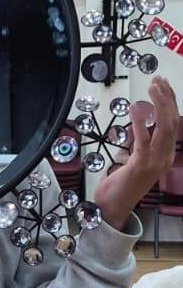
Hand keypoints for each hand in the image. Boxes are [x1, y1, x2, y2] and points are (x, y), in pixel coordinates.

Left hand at [94, 76, 179, 230]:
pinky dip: (140, 122)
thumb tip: (138, 121)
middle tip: (158, 80)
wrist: (114, 206)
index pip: (173, 123)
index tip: (163, 85)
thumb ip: (140, 141)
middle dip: (167, 98)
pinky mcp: (140, 165)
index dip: (170, 102)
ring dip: (159, 104)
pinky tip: (136, 108)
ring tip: (152, 87)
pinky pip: (144, 140)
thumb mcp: (134, 157)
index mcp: (165, 154)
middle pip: (172, 121)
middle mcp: (164, 157)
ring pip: (164, 128)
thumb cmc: (121, 182)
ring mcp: (155, 162)